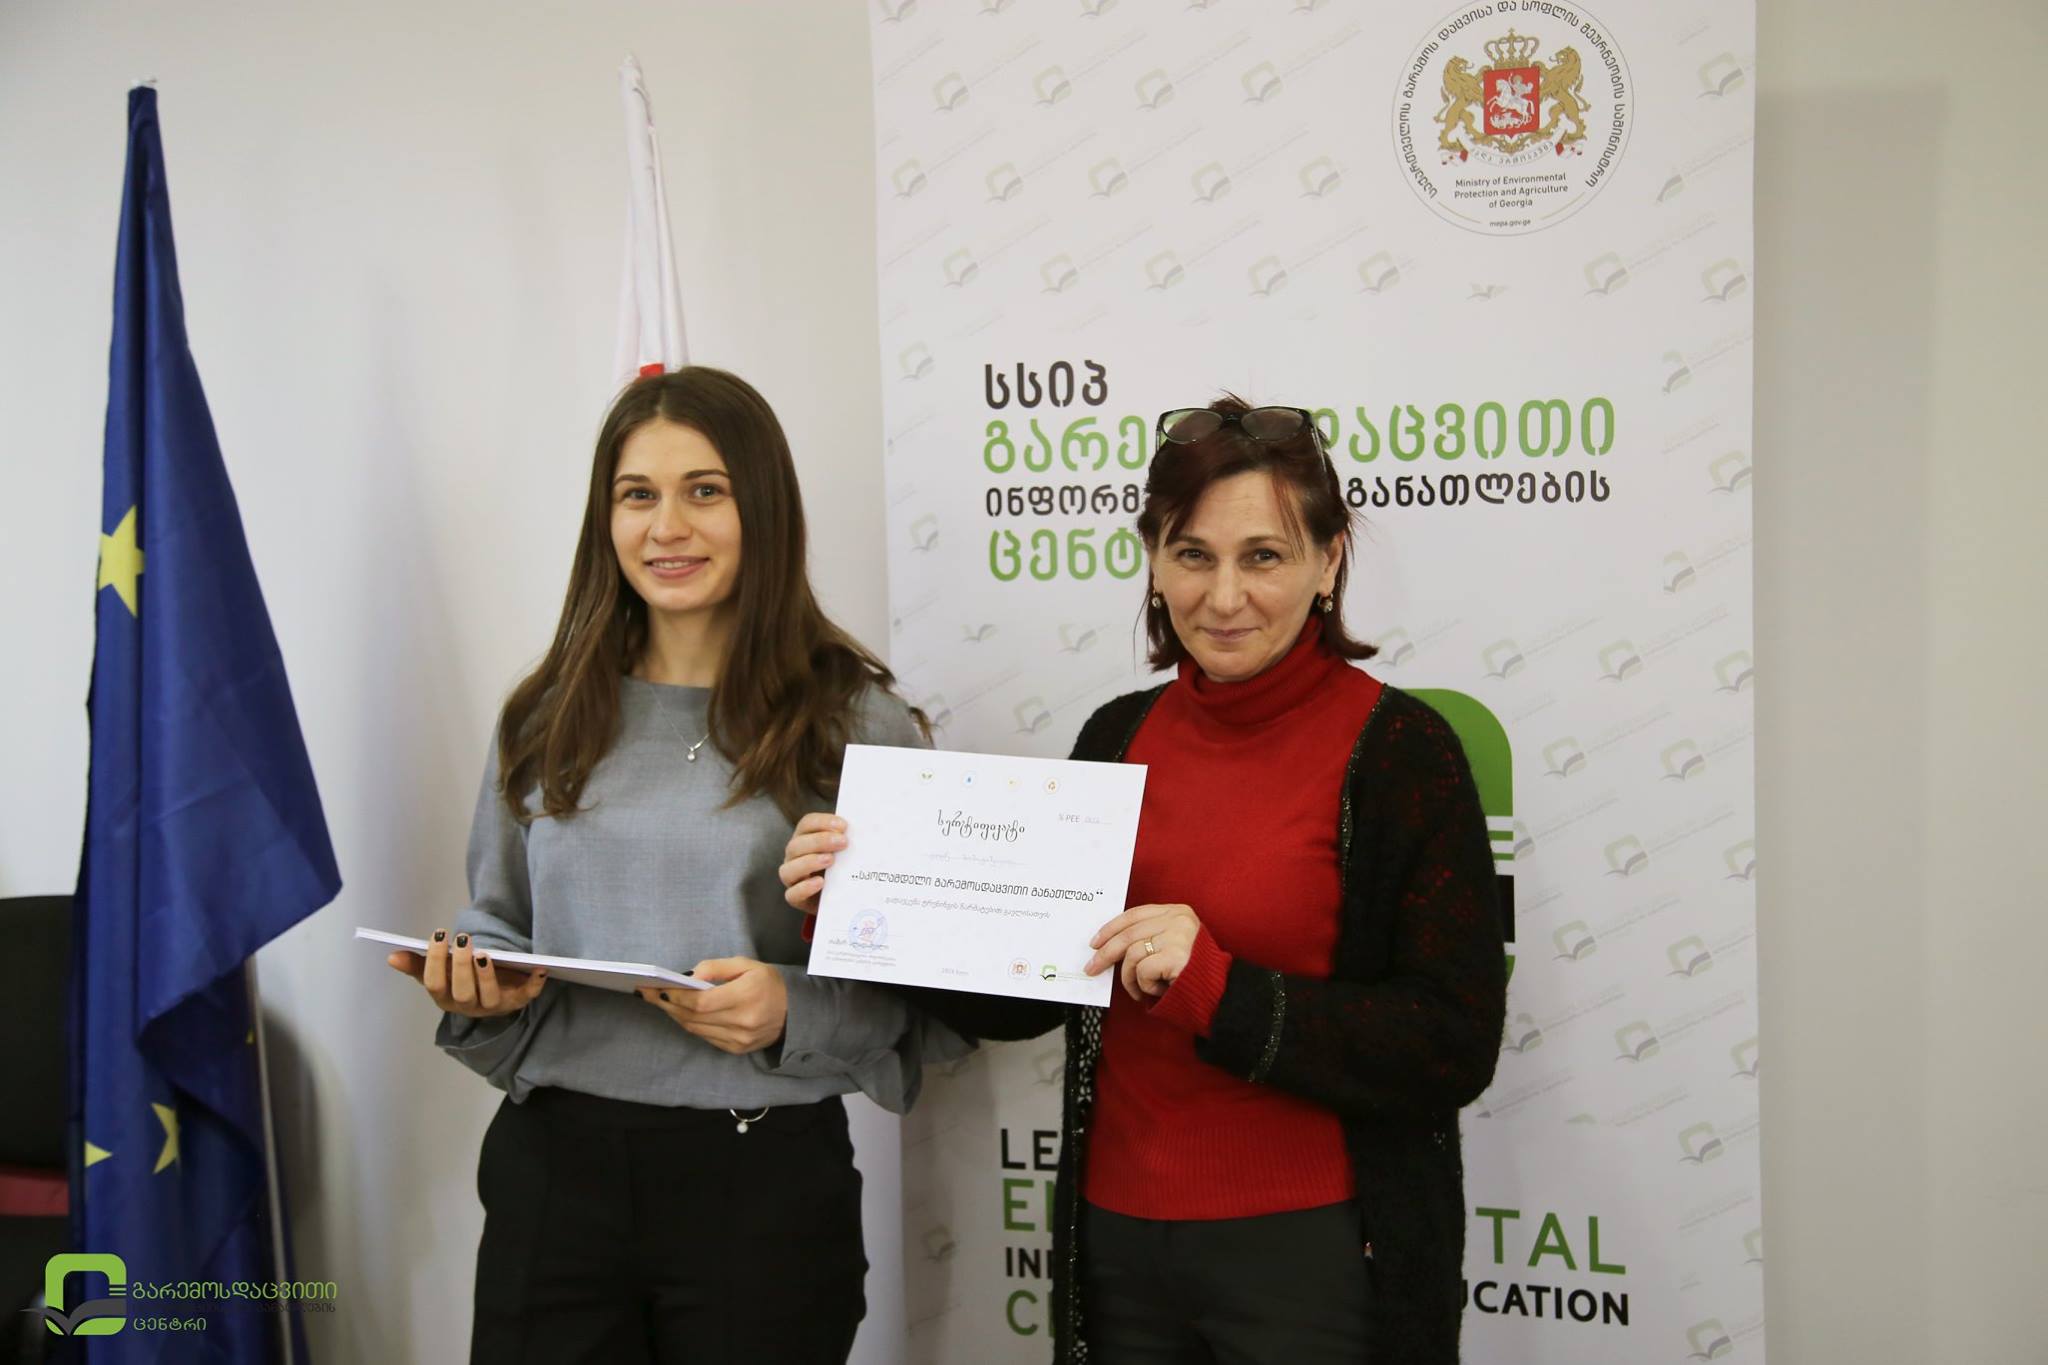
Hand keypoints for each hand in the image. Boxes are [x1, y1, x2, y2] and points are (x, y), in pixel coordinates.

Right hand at [387, 930, 546, 1018]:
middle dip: (461, 967)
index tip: (438, 935)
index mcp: (445, 998)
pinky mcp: (517, 1000)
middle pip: (462, 994)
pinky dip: (534, 984)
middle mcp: (468, 1006)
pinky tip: (538, 967)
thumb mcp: (439, 972)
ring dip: (486, 977)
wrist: (493, 992)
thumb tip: (392, 956)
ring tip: (484, 954)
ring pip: (489, 998)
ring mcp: (493, 1005)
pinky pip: (527, 995)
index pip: (434, 985)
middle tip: (463, 940)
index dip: (434, 961)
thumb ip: (418, 964)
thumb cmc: (460, 979)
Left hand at [638, 957, 788, 1053]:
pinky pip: (705, 1037)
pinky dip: (690, 1024)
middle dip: (668, 1005)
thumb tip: (689, 977)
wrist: (796, 1012)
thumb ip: (716, 967)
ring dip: (675, 1015)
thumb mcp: (747, 965)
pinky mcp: (737, 1049)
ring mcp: (740, 1040)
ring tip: (660, 1002)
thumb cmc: (769, 983)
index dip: (676, 997)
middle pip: (694, 1017)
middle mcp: (743, 1022)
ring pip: (696, 1029)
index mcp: (747, 996)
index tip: (656, 988)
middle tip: (647, 993)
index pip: (701, 1002)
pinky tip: (680, 1013)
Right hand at [778, 812, 847, 915]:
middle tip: (843, 842)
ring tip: (831, 860)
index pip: (807, 824)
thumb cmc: (842, 867)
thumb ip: (852, 840)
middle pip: (796, 845)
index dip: (823, 822)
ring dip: (809, 862)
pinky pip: (792, 894)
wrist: (839, 897)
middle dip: (820, 841)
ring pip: (789, 869)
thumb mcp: (846, 852)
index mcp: (804, 838)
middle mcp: (794, 856)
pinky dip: (805, 888)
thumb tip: (870, 830)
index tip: (844, 825)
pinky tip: (820, 883)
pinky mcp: (796, 898)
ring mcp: (792, 878)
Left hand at [1086, 904, 1203, 1002]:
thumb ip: (1149, 938)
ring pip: (1132, 954)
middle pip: (1128, 934)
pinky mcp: (1176, 956)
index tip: (1095, 942)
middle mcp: (1178, 920)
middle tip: (1092, 968)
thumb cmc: (1193, 973)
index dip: (1111, 928)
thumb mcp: (1172, 945)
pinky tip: (1156, 991)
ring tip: (1139, 990)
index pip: (1134, 915)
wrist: (1222, 994)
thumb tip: (1108, 946)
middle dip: (1106, 953)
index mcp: (1177, 911)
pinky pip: (1143, 971)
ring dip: (1129, 978)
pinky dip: (1144, 985)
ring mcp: (1178, 936)